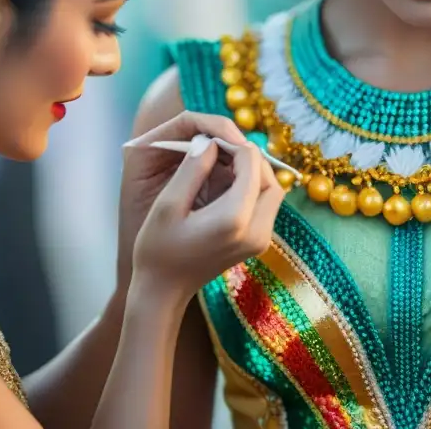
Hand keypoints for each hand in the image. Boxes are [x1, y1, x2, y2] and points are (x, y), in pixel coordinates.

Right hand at [131, 134, 283, 301]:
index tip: (211, 138)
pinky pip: (266, 204)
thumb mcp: (167, 205)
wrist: (163, 293)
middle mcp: (257, 230)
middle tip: (220, 148)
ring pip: (273, 190)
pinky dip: (253, 187)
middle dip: (248, 157)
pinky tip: (227, 182)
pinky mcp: (259, 243)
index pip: (251, 163)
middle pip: (270, 176)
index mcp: (234, 218)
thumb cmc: (157, 250)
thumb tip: (209, 140)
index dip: (233, 143)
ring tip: (223, 162)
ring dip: (253, 171)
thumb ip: (192, 169)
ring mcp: (261, 240)